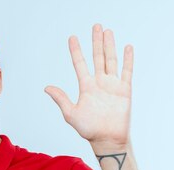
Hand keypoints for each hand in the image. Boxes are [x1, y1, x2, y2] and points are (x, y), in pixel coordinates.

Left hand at [45, 24, 133, 152]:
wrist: (107, 139)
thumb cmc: (88, 129)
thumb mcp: (71, 114)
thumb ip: (61, 99)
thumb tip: (46, 88)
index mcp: (86, 87)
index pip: (80, 64)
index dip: (76, 51)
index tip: (72, 38)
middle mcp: (99, 83)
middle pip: (97, 57)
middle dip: (96, 42)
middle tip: (96, 26)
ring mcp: (112, 85)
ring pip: (111, 60)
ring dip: (109, 46)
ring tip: (108, 31)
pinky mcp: (124, 90)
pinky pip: (126, 72)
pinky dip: (127, 59)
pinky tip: (127, 47)